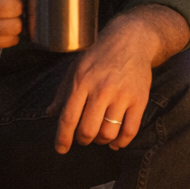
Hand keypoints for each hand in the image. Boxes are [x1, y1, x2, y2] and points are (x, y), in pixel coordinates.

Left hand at [53, 5, 188, 153]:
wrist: (131, 39)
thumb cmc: (100, 54)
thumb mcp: (76, 68)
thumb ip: (63, 92)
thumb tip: (49, 114)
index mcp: (82, 82)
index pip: (68, 118)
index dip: (63, 138)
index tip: (61, 149)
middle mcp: (101, 89)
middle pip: (88, 129)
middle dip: (83, 140)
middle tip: (84, 138)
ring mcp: (122, 95)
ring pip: (108, 132)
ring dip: (102, 140)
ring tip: (101, 136)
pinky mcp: (139, 99)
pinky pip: (130, 129)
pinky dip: (122, 141)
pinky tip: (117, 141)